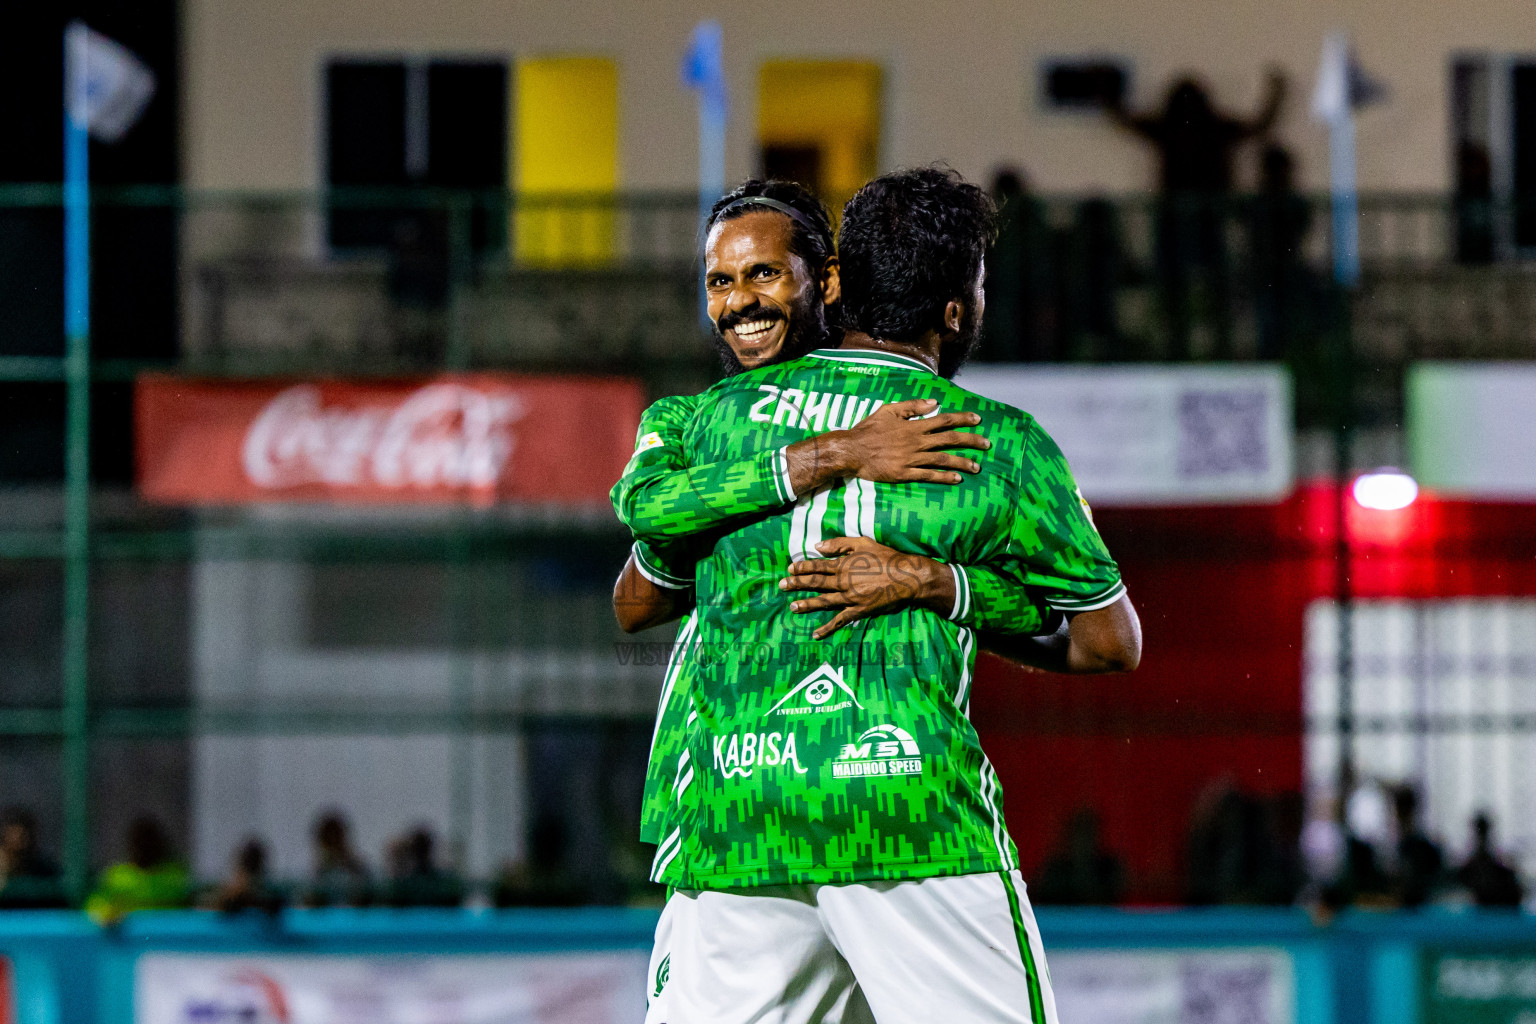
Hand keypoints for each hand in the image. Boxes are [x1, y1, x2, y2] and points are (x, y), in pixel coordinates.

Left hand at [779, 536, 951, 638]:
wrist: (906, 577)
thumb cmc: (886, 557)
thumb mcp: (863, 543)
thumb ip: (839, 544)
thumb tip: (818, 546)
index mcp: (843, 564)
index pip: (817, 566)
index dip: (802, 568)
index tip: (790, 569)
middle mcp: (843, 581)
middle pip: (815, 583)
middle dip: (797, 584)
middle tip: (781, 586)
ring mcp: (849, 598)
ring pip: (823, 602)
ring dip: (806, 604)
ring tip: (792, 607)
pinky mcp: (858, 610)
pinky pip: (840, 620)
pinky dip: (827, 628)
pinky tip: (815, 634)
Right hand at [813, 398, 989, 487]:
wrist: (851, 450)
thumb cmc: (868, 429)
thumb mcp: (889, 410)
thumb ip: (912, 406)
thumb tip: (934, 403)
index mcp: (913, 426)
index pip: (944, 420)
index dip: (963, 419)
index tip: (978, 420)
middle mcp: (916, 442)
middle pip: (949, 440)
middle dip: (971, 441)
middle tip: (987, 444)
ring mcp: (911, 459)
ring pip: (943, 460)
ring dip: (962, 463)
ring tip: (977, 467)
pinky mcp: (904, 474)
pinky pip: (928, 476)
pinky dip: (944, 477)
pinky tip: (957, 479)